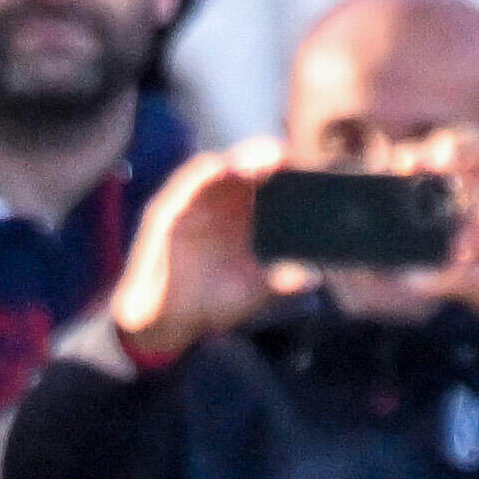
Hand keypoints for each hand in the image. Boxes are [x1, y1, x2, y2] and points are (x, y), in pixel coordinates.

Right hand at [109, 137, 283, 362]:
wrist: (166, 323)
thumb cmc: (209, 301)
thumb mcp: (251, 290)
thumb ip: (281, 280)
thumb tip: (314, 277)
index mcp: (241, 214)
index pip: (264, 180)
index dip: (284, 170)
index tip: (305, 167)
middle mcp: (216, 202)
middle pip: (244, 166)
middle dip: (265, 155)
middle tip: (286, 156)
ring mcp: (189, 203)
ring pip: (214, 168)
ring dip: (238, 159)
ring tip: (261, 157)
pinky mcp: (164, 212)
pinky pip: (182, 186)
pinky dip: (202, 174)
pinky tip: (222, 168)